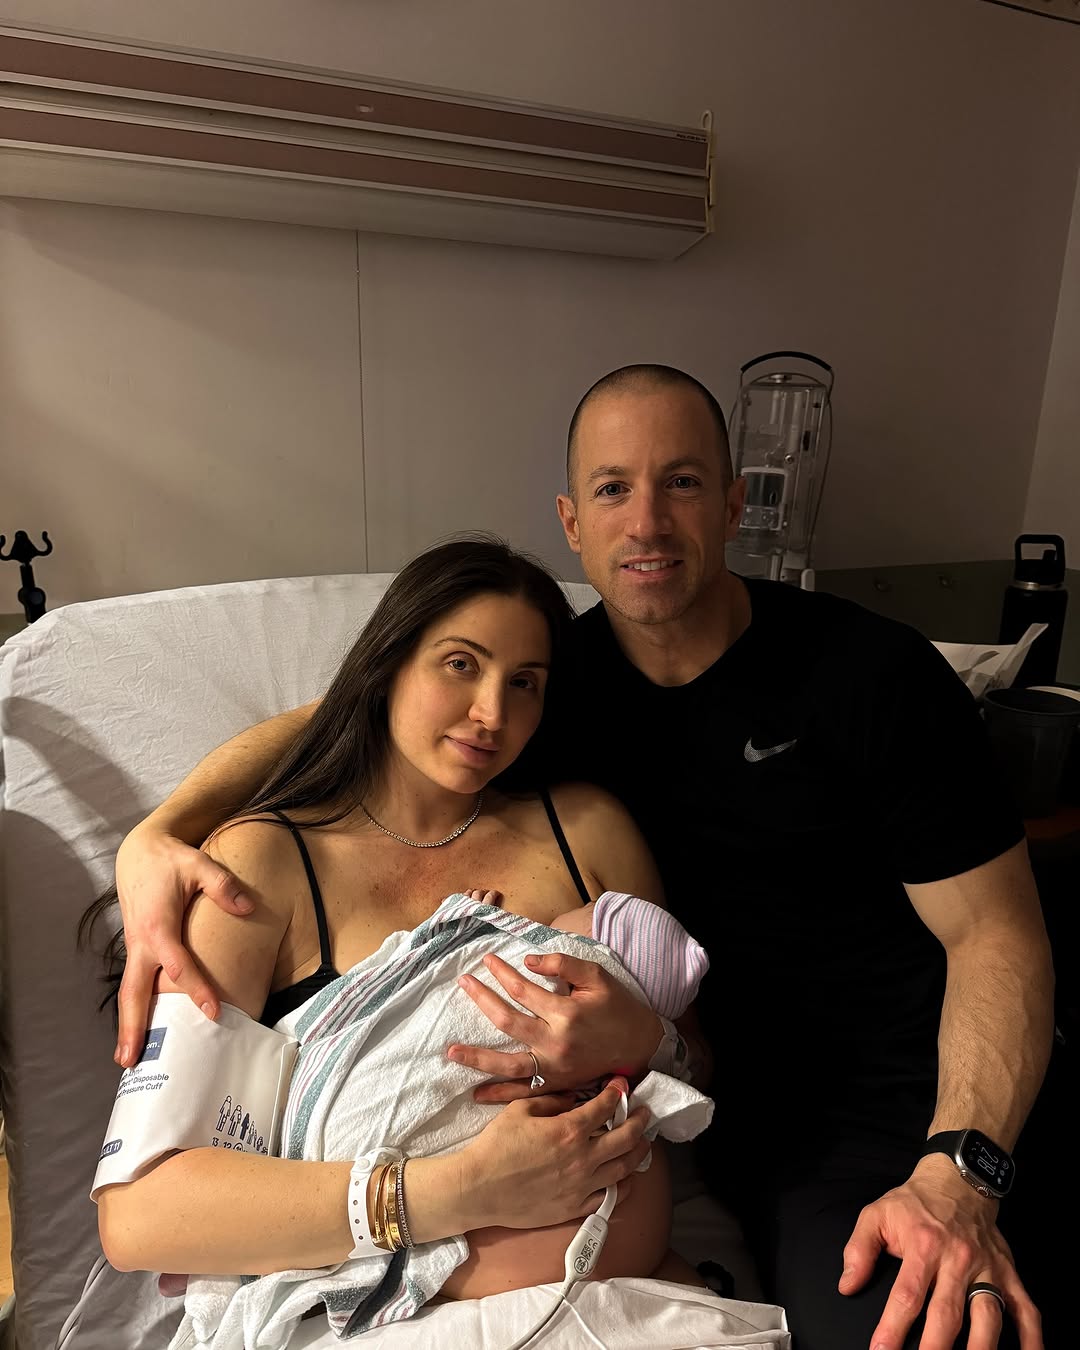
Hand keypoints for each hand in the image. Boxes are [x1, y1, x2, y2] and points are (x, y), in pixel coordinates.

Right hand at [113, 825, 252, 1066]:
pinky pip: (133, 983)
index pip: (178, 965)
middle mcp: (141, 942)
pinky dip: (133, 1008)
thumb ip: (223, 885)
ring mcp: (135, 947)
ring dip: (128, 1025)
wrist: (140, 852)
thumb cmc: (172, 860)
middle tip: (132, 1061)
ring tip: (128, 1060)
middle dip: (134, 1026)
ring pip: (128, 992)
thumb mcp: (199, 864)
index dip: (196, 989)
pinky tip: (139, 1030)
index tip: (214, 1012)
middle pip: (134, 992)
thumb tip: (248, 907)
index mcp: (158, 926)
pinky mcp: (136, 948)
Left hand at [447, 951, 662, 1100]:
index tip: (486, 960)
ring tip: (451, 1052)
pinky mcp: (557, 1085)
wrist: (639, 1047)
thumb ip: (564, 965)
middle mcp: (556, 1043)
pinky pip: (524, 1092)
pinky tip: (476, 1094)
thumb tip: (528, 961)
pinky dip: (500, 1095)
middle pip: (508, 1022)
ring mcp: (555, 1068)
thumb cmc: (617, 1007)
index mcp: (566, 1013)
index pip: (523, 989)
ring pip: (509, 1064)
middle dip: (482, 1000)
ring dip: (478, 1058)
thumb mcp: (597, 977)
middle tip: (463, 983)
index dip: (502, 973)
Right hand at [461, 1078, 649, 1228]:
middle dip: (639, 1121)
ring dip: (638, 1152)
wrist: (479, 1188)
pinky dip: (623, 1185)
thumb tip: (573, 1100)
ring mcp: (581, 1186)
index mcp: (569, 1130)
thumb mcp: (520, 1109)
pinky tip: (626, 1177)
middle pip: (625, 1138)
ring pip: (624, 1168)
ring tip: (643, 1143)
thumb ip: (552, 1101)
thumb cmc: (496, 1146)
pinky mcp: (575, 1208)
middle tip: (644, 1113)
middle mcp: (582, 1158)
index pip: (605, 1107)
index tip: (621, 1085)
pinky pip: (609, 1197)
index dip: (617, 1093)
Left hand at [839, 1159, 1041, 1348]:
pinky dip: (1033, 1340)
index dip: (893, 1328)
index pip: (907, 1295)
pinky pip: (1027, 1312)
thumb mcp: (877, 1214)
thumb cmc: (915, 1203)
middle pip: (947, 1314)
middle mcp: (958, 1260)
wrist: (957, 1179)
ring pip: (988, 1318)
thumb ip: (859, 1250)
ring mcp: (987, 1269)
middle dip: (934, 1348)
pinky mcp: (1009, 1274)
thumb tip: (847, 1285)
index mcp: (924, 1246)